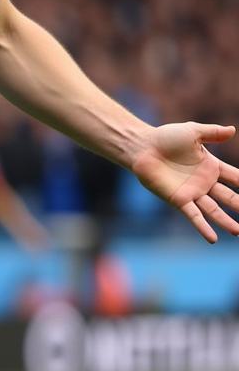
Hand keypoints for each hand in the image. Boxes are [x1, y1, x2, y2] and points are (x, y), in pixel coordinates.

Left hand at [131, 123, 238, 242]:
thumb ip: (212, 133)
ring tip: (238, 231)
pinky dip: (203, 227)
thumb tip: (233, 130)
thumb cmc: (165, 138)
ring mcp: (192, 192)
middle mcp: (204, 182)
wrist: (142, 147)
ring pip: (214, 210)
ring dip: (226, 221)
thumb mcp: (192, 132)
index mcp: (210, 166)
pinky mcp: (178, 199)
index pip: (235, 178)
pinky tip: (213, 239)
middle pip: (228, 197)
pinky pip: (193, 215)